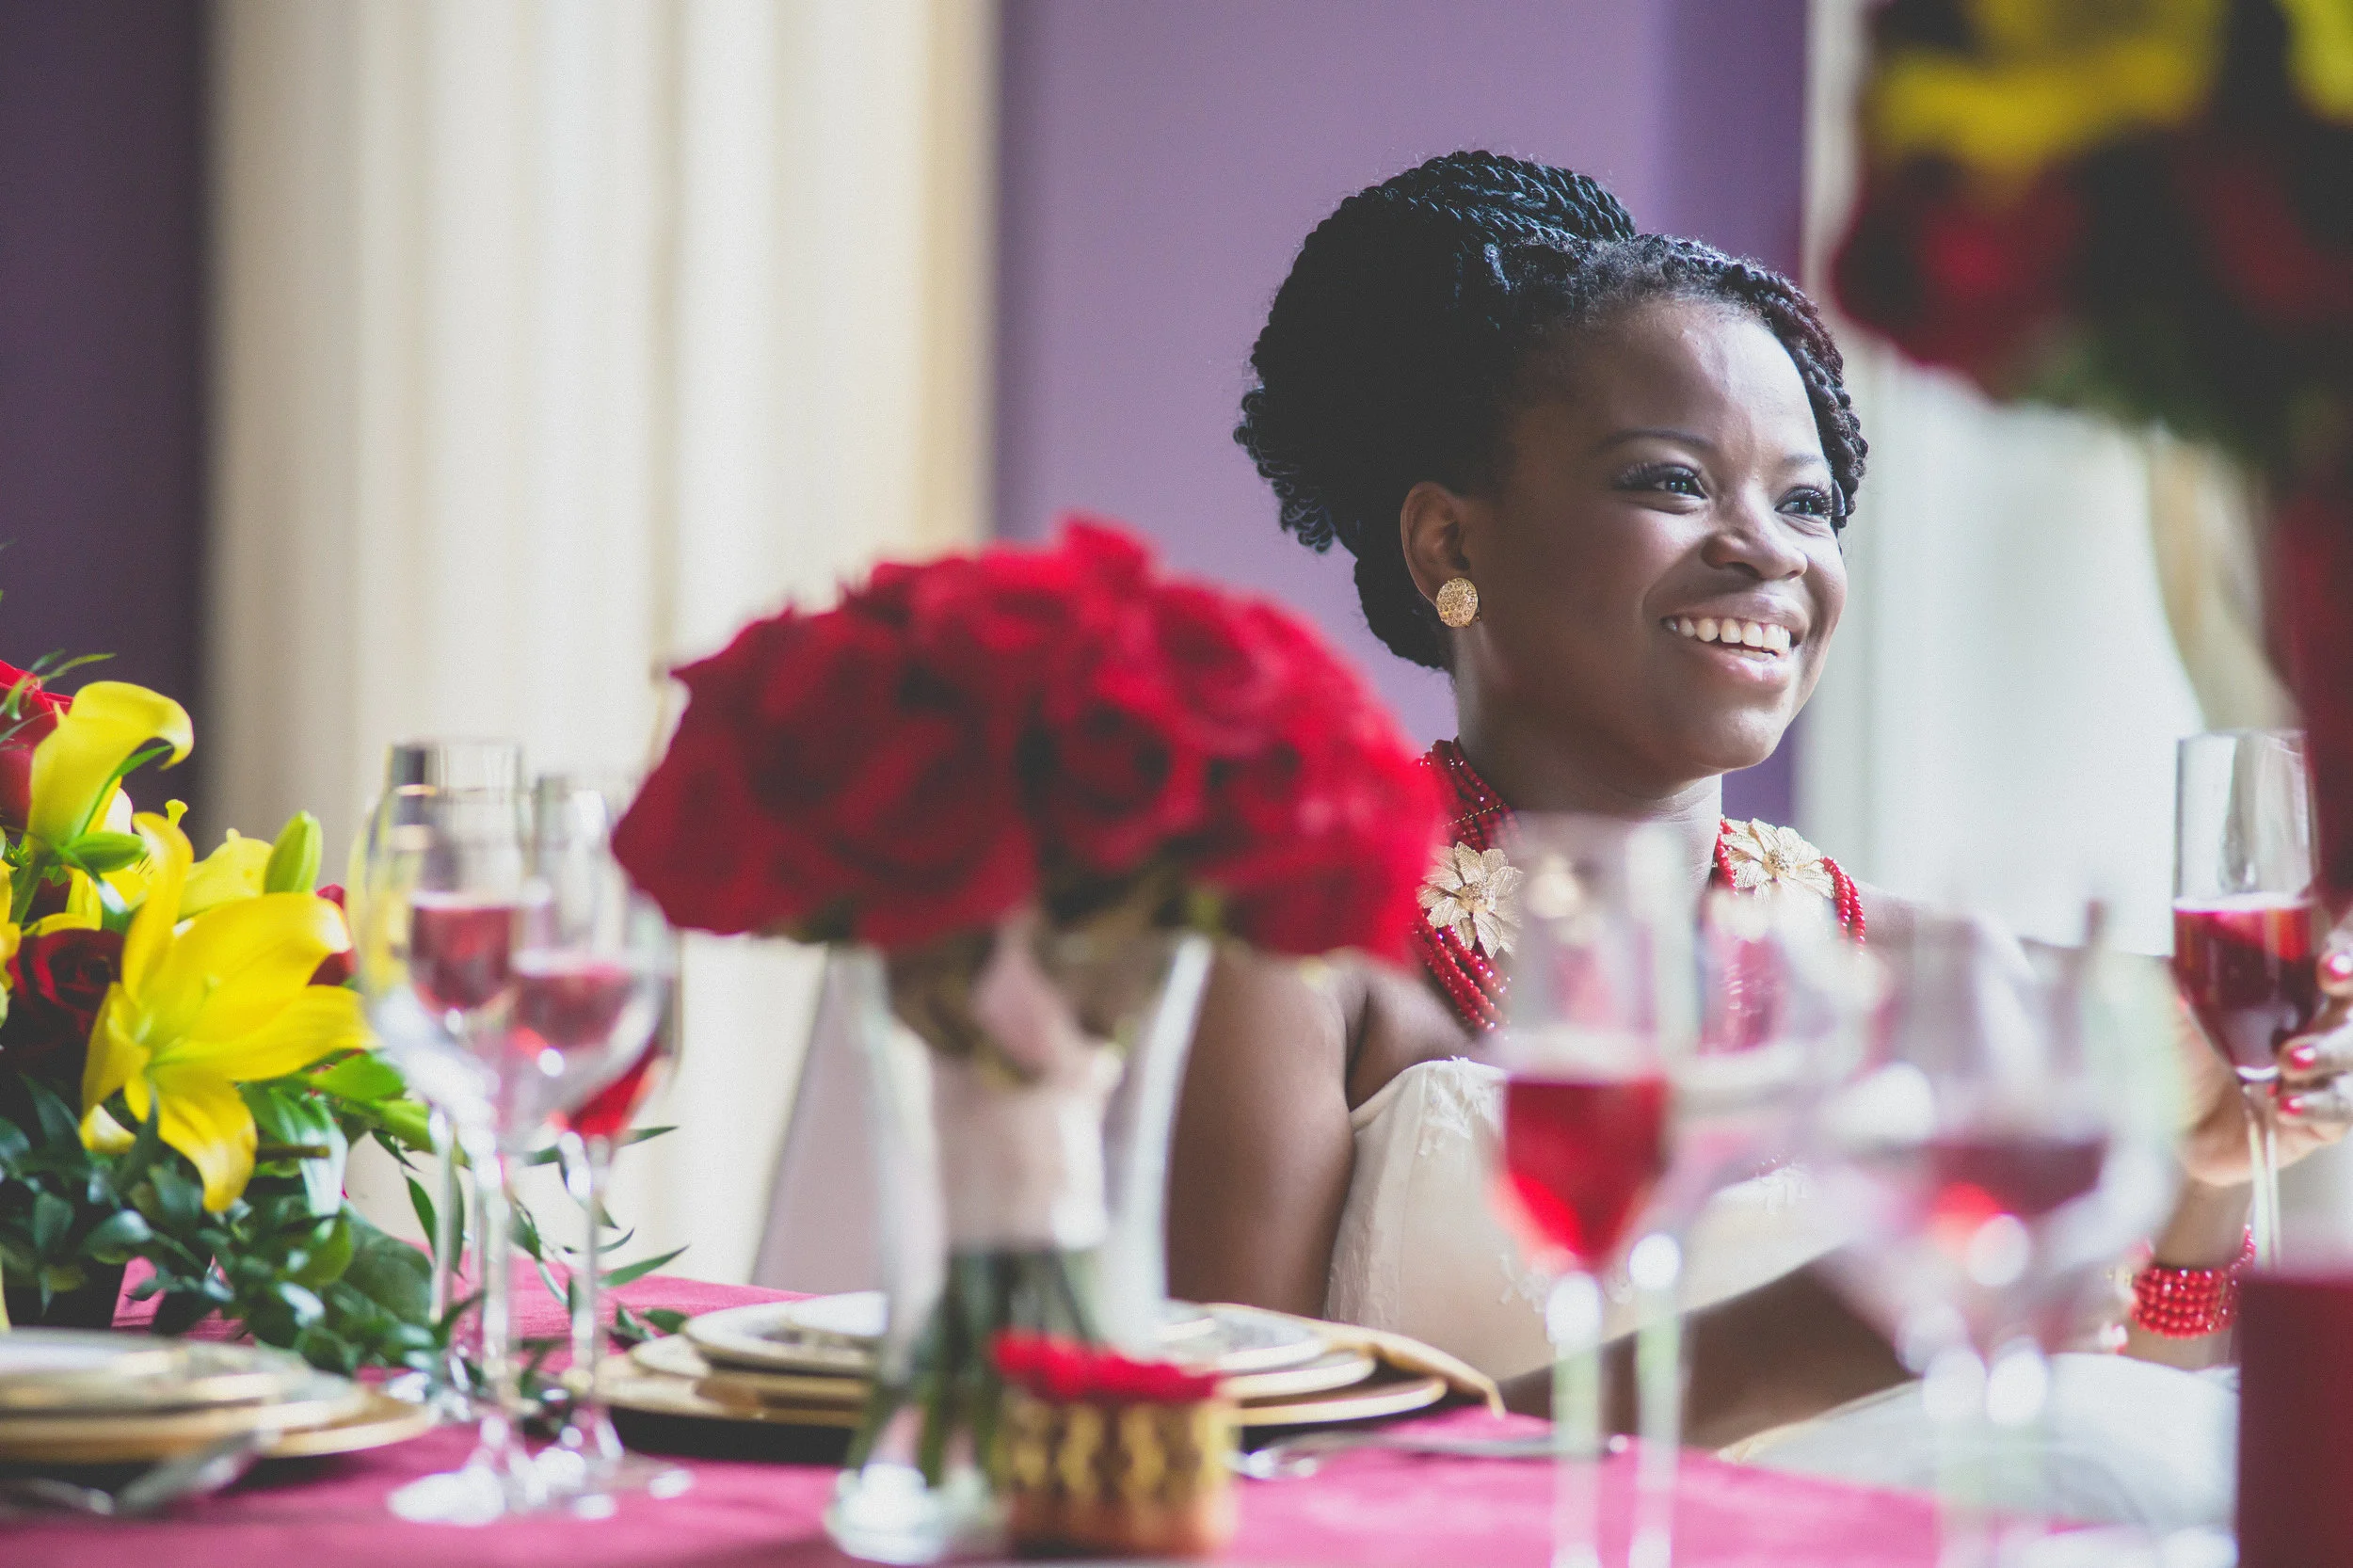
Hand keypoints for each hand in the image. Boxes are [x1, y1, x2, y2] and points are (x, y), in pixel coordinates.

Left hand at [2176, 920, 2352, 1186]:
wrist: (2166, 1129)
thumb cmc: (2176, 1060)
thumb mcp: (2169, 1012)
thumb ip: (2180, 976)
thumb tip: (2178, 942)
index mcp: (2288, 995)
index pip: (2330, 969)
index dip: (2340, 960)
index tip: (2325, 959)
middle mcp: (2314, 1030)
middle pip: (2352, 1007)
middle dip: (2350, 989)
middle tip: (2329, 978)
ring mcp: (2321, 1076)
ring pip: (2352, 1057)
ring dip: (2327, 1052)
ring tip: (2287, 1060)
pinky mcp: (2319, 1121)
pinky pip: (2339, 1111)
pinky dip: (2315, 1104)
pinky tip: (2283, 1103)